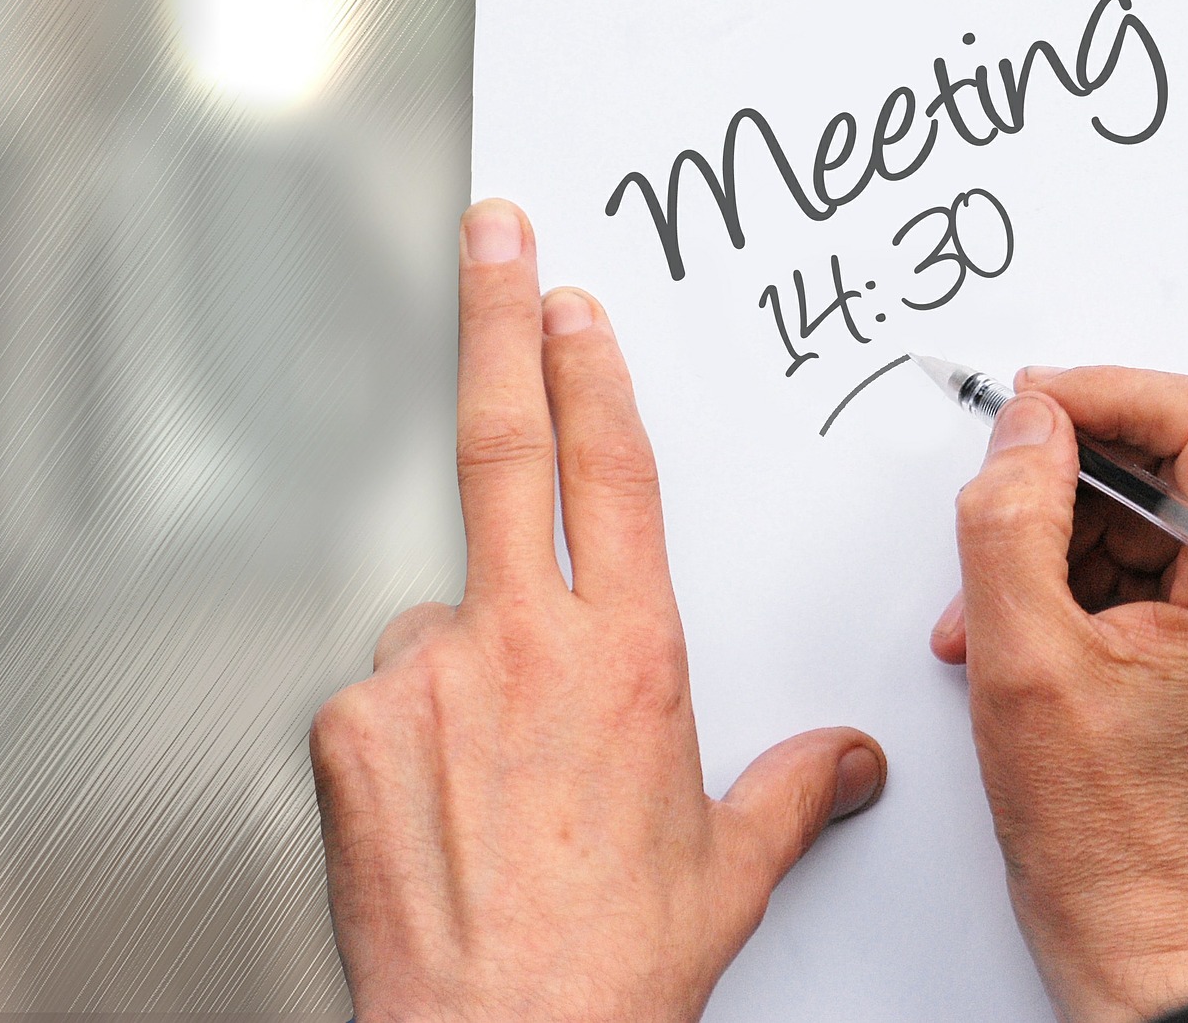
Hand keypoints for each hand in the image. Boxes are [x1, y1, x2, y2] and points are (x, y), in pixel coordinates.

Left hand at [310, 199, 885, 1022]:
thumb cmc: (607, 962)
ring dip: (472, 650)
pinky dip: (416, 718)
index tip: (575, 305)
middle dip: (498, 321)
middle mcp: (520, 644)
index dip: (590, 370)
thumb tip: (842, 764)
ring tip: (501, 772)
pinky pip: (387, 689)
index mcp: (627, 656)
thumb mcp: (728, 867)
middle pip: (505, 445)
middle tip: (494, 237)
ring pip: (445, 611)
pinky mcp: (346, 728)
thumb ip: (789, 791)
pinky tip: (445, 798)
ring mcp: (420, 678)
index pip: (611, 470)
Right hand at [934, 367, 1187, 1022]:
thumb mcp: (1021, 660)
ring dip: (1073, 529)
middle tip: (1002, 492)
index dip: (1105, 390)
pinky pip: (1174, 554)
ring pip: (1172, 502)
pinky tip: (1033, 620)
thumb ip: (1010, 519)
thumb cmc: (1107, 836)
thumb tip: (1023, 425)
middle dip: (1077, 470)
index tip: (1029, 402)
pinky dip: (1096, 569)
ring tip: (997, 599)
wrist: (1147, 938)